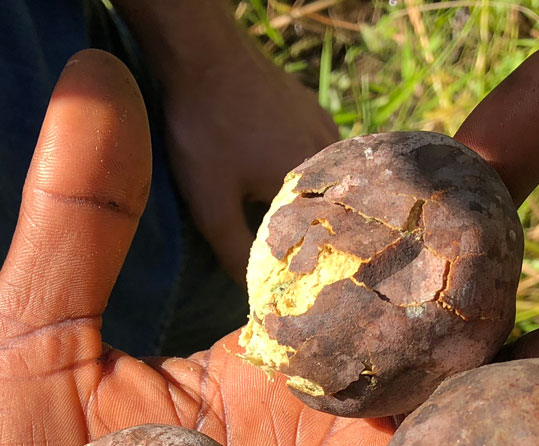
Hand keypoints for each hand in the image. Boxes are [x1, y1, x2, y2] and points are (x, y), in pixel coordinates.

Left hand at [154, 22, 338, 280]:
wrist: (204, 55)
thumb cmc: (206, 131)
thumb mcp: (211, 205)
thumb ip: (235, 253)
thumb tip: (254, 296)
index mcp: (316, 185)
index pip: (326, 244)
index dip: (310, 269)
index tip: (299, 292)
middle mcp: (335, 157)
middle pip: (333, 215)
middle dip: (316, 242)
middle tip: (299, 269)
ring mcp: (327, 129)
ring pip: (327, 186)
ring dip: (312, 209)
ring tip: (292, 235)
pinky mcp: (314, 113)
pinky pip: (319, 159)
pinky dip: (306, 179)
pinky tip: (283, 189)